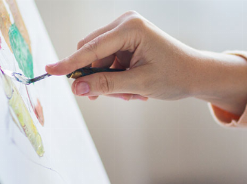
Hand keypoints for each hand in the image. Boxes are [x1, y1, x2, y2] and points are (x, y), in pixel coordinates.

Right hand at [45, 11, 246, 114]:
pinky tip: (134, 88)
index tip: (50, 70)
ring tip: (133, 93)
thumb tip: (78, 88)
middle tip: (110, 97)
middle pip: (91, 52)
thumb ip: (106, 85)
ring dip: (110, 81)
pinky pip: (108, 62)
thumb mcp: (138, 84)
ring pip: (98, 60)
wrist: (196, 74)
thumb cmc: (175, 75)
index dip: (70, 62)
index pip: (92, 48)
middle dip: (98, 78)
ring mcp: (126, 30)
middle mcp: (126, 23)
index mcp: (130, 28)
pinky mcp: (126, 40)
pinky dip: (116, 78)